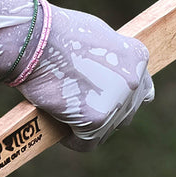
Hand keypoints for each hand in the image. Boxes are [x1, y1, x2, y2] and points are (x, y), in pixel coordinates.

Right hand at [0, 0, 153, 149]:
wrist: (34, 39)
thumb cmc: (57, 33)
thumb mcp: (97, 37)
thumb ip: (112, 59)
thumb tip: (113, 77)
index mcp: (137, 57)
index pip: (141, 89)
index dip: (119, 95)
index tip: (101, 96)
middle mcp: (134, 80)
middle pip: (125, 112)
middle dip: (104, 111)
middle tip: (78, 105)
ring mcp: (117, 101)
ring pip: (106, 129)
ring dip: (87, 126)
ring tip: (65, 111)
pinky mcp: (96, 120)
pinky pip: (85, 143)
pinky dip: (71, 139)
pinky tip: (58, 124)